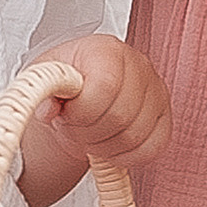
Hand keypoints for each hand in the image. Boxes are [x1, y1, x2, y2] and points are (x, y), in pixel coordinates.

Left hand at [29, 35, 172, 177]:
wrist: (81, 96)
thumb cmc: (66, 84)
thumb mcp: (43, 79)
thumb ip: (41, 90)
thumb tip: (47, 108)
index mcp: (106, 49)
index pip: (105, 86)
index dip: (82, 111)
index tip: (66, 113)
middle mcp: (138, 65)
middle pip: (120, 116)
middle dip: (88, 132)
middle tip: (74, 128)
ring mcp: (156, 92)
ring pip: (135, 137)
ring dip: (104, 146)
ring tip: (88, 136)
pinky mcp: (165, 117)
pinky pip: (153, 148)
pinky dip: (126, 156)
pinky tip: (108, 146)